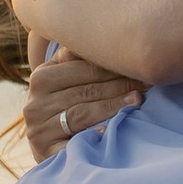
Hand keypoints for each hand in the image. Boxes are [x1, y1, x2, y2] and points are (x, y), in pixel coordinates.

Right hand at [23, 49, 144, 160]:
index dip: (113, 66)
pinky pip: (73, 140)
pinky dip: (92, 134)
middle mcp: (35, 103)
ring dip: (114, 106)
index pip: (83, 69)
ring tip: (138, 100)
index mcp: (41, 78)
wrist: (47, 148)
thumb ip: (75, 59)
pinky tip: (109, 131)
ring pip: (83, 113)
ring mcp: (38, 129)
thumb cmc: (62, 107)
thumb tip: (100, 31)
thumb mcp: (62, 80)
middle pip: (86, 91)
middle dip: (120, 86)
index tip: (139, 65)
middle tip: (147, 84)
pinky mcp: (45, 151)